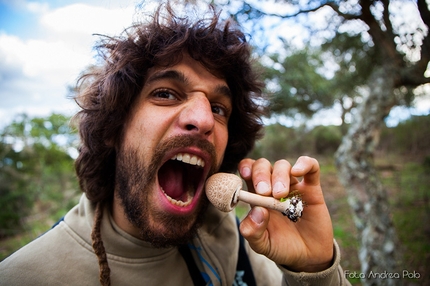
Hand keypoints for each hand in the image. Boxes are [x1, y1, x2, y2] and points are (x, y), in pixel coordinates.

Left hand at [238, 156, 333, 271]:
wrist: (308, 257)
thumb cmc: (281, 247)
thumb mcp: (262, 244)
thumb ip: (253, 232)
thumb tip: (257, 211)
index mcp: (257, 196)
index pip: (247, 171)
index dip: (245, 167)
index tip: (244, 174)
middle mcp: (273, 186)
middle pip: (263, 165)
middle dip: (260, 174)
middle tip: (264, 192)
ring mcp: (293, 186)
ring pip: (283, 165)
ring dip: (279, 175)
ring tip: (280, 194)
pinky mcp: (312, 189)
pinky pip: (311, 167)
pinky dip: (304, 164)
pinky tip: (297, 171)